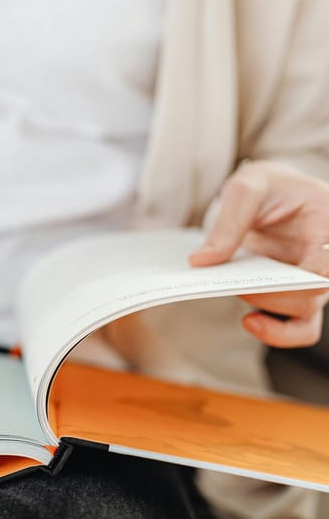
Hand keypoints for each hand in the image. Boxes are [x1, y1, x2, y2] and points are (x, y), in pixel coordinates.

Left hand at [189, 160, 328, 347]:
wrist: (269, 192)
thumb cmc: (267, 185)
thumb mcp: (247, 187)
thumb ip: (228, 222)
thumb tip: (201, 261)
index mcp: (326, 224)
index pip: (324, 265)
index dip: (298, 281)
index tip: (260, 279)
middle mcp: (326, 257)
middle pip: (312, 294)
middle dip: (269, 295)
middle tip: (233, 282)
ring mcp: (313, 279)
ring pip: (306, 316)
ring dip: (270, 316)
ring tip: (239, 302)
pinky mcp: (297, 294)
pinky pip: (300, 327)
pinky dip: (278, 333)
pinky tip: (249, 320)